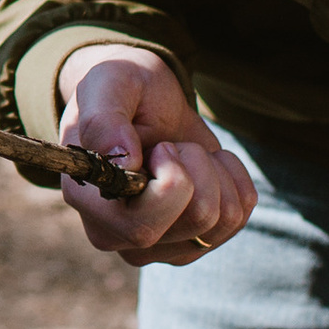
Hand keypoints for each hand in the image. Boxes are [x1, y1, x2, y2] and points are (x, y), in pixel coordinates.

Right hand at [58, 45, 257, 267]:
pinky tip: (202, 165)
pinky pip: (241, 215)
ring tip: (183, 151)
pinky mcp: (194, 241)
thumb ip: (104, 118)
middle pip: (198, 219)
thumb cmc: (119, 88)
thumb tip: (124, 159)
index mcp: (88, 202)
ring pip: (223, 218)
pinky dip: (232, 178)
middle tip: (171, 144)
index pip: (144, 227)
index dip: (172, 179)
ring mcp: (159, 246)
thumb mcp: (107, 83)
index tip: (161, 145)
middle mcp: (119, 236)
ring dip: (214, 170)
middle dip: (199, 165)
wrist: (144, 101)